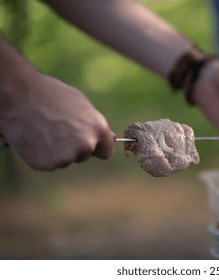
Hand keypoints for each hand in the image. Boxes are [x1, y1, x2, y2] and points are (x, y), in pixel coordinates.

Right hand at [0, 73, 114, 169]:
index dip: (97, 148)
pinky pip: (48, 163)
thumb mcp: (81, 105)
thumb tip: (110, 138)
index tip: (88, 145)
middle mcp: (86, 146)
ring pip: (65, 160)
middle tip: (57, 129)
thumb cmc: (51, 95)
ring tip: (44, 130)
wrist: (20, 96)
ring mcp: (66, 157)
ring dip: (57, 151)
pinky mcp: (47, 164)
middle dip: (74, 147)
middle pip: (84, 156)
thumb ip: (95, 125)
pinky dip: (42, 155)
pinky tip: (35, 138)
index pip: (106, 152)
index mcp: (98, 130)